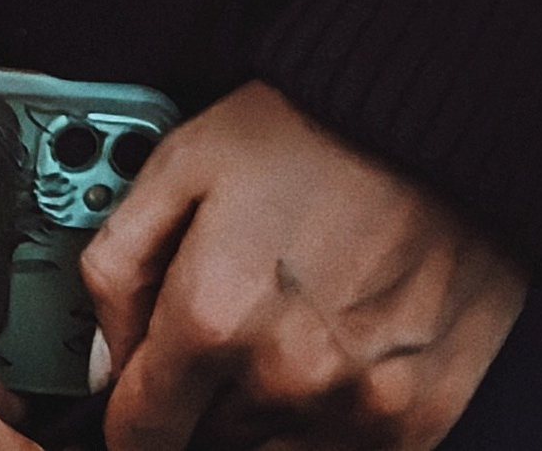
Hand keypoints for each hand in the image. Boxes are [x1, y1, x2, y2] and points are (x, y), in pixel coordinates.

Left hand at [81, 83, 526, 447]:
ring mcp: (356, 408)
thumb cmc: (311, 133)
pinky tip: (342, 349)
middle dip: (207, 392)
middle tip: (237, 319)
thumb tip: (104, 359)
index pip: (142, 431)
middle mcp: (282, 378)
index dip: (134, 413)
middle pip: (209, 437)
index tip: (144, 398)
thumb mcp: (181, 165)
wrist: (436, 123)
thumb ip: (119, 268)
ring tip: (294, 324)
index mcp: (212, 318)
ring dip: (269, 407)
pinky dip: (333, 419)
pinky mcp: (418, 421)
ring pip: (274, 449)